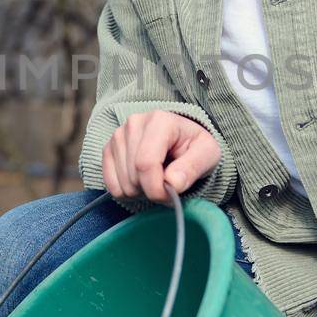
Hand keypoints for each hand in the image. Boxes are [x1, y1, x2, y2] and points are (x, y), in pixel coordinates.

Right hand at [102, 110, 220, 203]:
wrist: (181, 138)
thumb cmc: (194, 146)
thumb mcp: (208, 154)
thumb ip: (193, 168)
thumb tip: (172, 183)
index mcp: (159, 121)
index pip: (146, 163)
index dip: (157, 189)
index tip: (170, 196)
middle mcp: (134, 123)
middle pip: (133, 176)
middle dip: (151, 191)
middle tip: (167, 186)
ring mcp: (118, 135)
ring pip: (122, 184)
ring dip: (140, 192)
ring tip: (155, 180)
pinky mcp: (108, 148)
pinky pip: (110, 185)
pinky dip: (126, 191)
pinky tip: (141, 181)